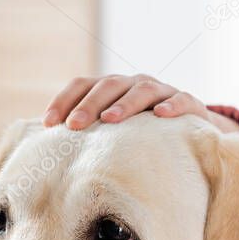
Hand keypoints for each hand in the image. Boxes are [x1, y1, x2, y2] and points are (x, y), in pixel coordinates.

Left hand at [42, 74, 238, 132]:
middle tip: (74, 125)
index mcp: (111, 89)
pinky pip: (182, 99)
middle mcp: (133, 84)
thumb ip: (87, 136)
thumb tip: (47, 154)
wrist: (191, 132)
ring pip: (142, 90)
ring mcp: (162, 91)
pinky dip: (172, 105)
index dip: (63, 100)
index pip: (82, 85)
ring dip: (124, 104)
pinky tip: (162, 114)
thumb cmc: (141, 135)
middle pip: (108, 86)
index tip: (47, 123)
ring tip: (110, 119)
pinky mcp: (190, 104)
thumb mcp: (112, 133)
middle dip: (89, 105)